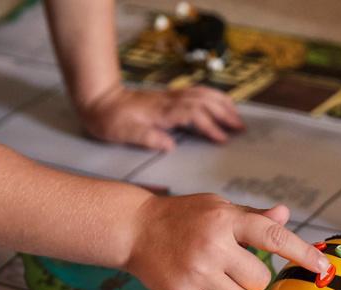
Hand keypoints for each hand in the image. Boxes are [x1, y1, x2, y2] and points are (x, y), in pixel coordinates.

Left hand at [80, 85, 244, 150]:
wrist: (99, 99)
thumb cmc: (110, 119)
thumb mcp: (123, 133)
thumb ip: (147, 137)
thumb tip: (170, 145)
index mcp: (161, 111)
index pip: (192, 114)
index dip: (209, 125)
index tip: (222, 139)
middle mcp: (169, 101)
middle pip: (204, 101)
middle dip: (224, 113)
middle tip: (241, 128)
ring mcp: (170, 96)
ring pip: (203, 94)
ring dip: (222, 103)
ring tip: (237, 118)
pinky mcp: (170, 96)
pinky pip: (197, 93)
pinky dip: (213, 97)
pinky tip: (220, 105)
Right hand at [125, 195, 329, 289]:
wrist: (134, 229)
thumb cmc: (182, 217)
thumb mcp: (217, 207)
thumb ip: (252, 217)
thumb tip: (284, 215)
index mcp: (226, 219)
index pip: (273, 237)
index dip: (301, 253)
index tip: (322, 268)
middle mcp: (212, 245)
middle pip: (259, 281)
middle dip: (249, 277)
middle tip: (228, 264)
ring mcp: (196, 273)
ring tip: (209, 275)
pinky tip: (194, 285)